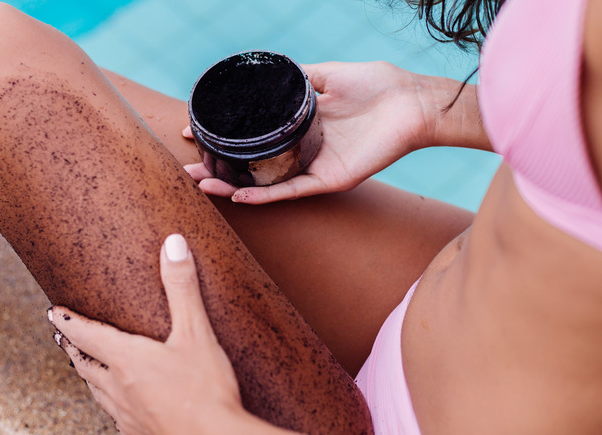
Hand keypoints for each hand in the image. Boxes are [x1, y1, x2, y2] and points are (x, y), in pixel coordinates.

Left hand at [48, 234, 242, 434]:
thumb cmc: (206, 389)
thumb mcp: (197, 332)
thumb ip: (182, 288)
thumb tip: (172, 244)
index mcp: (127, 359)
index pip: (86, 335)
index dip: (68, 322)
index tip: (53, 311)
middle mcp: (119, 387)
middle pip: (84, 364)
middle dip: (72, 347)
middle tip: (61, 336)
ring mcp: (127, 414)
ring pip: (96, 391)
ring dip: (86, 374)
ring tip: (83, 366)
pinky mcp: (140, 432)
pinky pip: (114, 414)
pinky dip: (108, 401)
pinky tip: (118, 404)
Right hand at [184, 61, 439, 203]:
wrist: (411, 103)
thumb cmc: (377, 85)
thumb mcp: (328, 74)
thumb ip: (299, 76)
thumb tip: (266, 71)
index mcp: (301, 126)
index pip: (255, 138)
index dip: (225, 138)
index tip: (193, 132)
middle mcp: (304, 150)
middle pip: (254, 166)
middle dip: (220, 169)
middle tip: (190, 169)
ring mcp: (315, 167)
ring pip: (267, 184)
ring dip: (234, 187)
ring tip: (204, 185)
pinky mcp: (330, 180)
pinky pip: (292, 192)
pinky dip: (266, 196)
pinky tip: (240, 196)